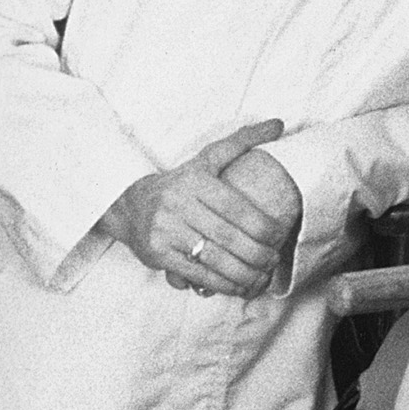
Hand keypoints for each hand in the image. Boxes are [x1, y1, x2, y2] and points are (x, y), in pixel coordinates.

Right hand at [103, 118, 297, 293]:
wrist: (128, 205)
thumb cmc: (179, 183)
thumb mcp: (207, 159)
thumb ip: (242, 142)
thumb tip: (279, 123)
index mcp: (196, 181)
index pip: (241, 210)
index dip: (267, 230)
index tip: (280, 239)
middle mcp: (178, 205)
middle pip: (232, 238)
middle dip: (260, 256)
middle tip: (274, 262)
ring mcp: (166, 230)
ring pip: (217, 260)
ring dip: (246, 274)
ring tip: (262, 278)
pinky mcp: (157, 253)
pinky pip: (198, 274)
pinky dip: (223, 284)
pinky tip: (239, 286)